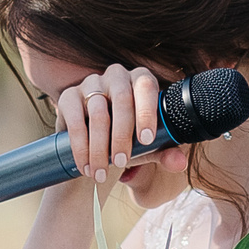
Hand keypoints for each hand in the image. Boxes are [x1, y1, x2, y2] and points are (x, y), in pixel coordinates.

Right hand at [52, 64, 189, 188]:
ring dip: (99, 147)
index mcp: (141, 80)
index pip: (146, 86)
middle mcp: (116, 76)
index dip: (146, 112)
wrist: (95, 146)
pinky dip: (81, 146)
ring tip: (101, 173)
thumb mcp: (147, 148)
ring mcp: (91, 83)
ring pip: (98, 113)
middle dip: (122, 135)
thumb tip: (180, 163)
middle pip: (121, 100)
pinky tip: (85, 166)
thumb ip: (164, 153)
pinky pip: (75, 120)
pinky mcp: (68, 96)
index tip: (146, 140)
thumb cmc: (127, 141)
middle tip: (121, 162)